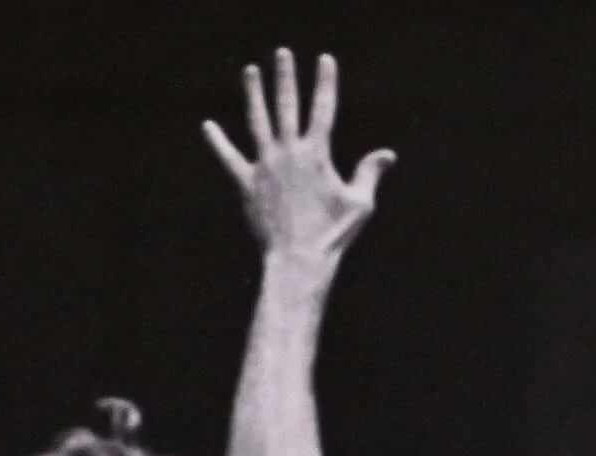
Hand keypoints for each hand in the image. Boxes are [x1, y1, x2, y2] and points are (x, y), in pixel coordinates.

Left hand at [204, 50, 394, 269]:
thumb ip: (369, 173)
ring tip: (250, 71)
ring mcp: (265, 166)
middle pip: (287, 105)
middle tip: (282, 54)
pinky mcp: (247, 185)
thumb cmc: (332, 236)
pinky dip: (218, 143)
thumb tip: (388, 154)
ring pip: (258, 121)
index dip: (325, 82)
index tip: (324, 60)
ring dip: (253, 94)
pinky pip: (229, 159)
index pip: (323, 108)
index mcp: (317, 154)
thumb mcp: (359, 204)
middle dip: (285, 77)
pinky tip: (208, 126)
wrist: (298, 260)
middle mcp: (289, 153)